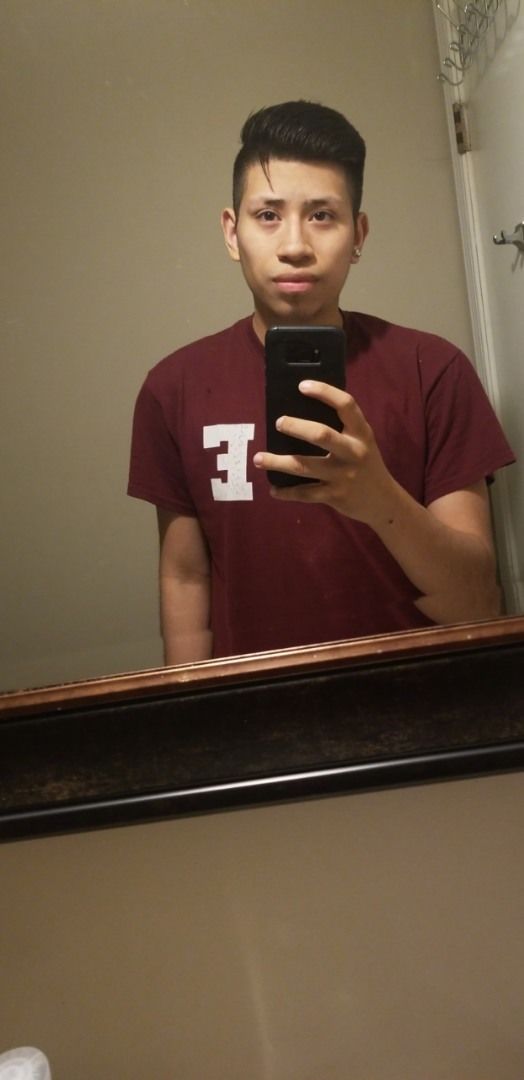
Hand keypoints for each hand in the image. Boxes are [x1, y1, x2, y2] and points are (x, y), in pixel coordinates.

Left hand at [253, 379, 398, 526]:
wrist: (383, 501)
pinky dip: (286, 492)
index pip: (346, 405)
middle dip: (296, 427)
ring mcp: (343, 475)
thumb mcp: (363, 441)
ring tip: (258, 458)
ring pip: (305, 466)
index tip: (302, 385)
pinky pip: (305, 493)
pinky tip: (274, 489)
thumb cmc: (366, 464)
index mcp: (361, 433)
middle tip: (278, 423)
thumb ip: (343, 428)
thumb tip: (303, 409)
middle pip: (322, 434)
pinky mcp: (334, 495)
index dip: (324, 392)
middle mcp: (353, 452)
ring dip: (278, 462)